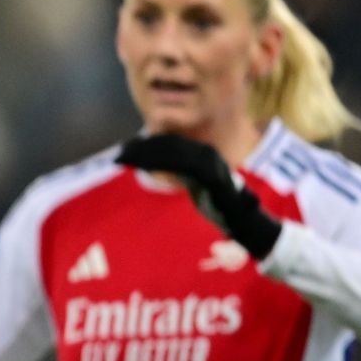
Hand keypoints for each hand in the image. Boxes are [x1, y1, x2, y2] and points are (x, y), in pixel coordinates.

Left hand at [115, 133, 282, 258]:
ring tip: (125, 158)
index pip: (171, 142)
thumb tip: (155, 164)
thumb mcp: (194, 183)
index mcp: (202, 152)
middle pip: (168, 144)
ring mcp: (209, 162)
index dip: (148, 144)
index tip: (127, 149)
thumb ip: (179, 171)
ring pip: (172, 152)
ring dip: (146, 154)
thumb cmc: (216, 203)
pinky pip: (180, 165)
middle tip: (121, 153)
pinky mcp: (209, 175)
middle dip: (142, 147)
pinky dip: (159, 163)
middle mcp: (206, 152)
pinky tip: (143, 166)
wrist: (240, 217)